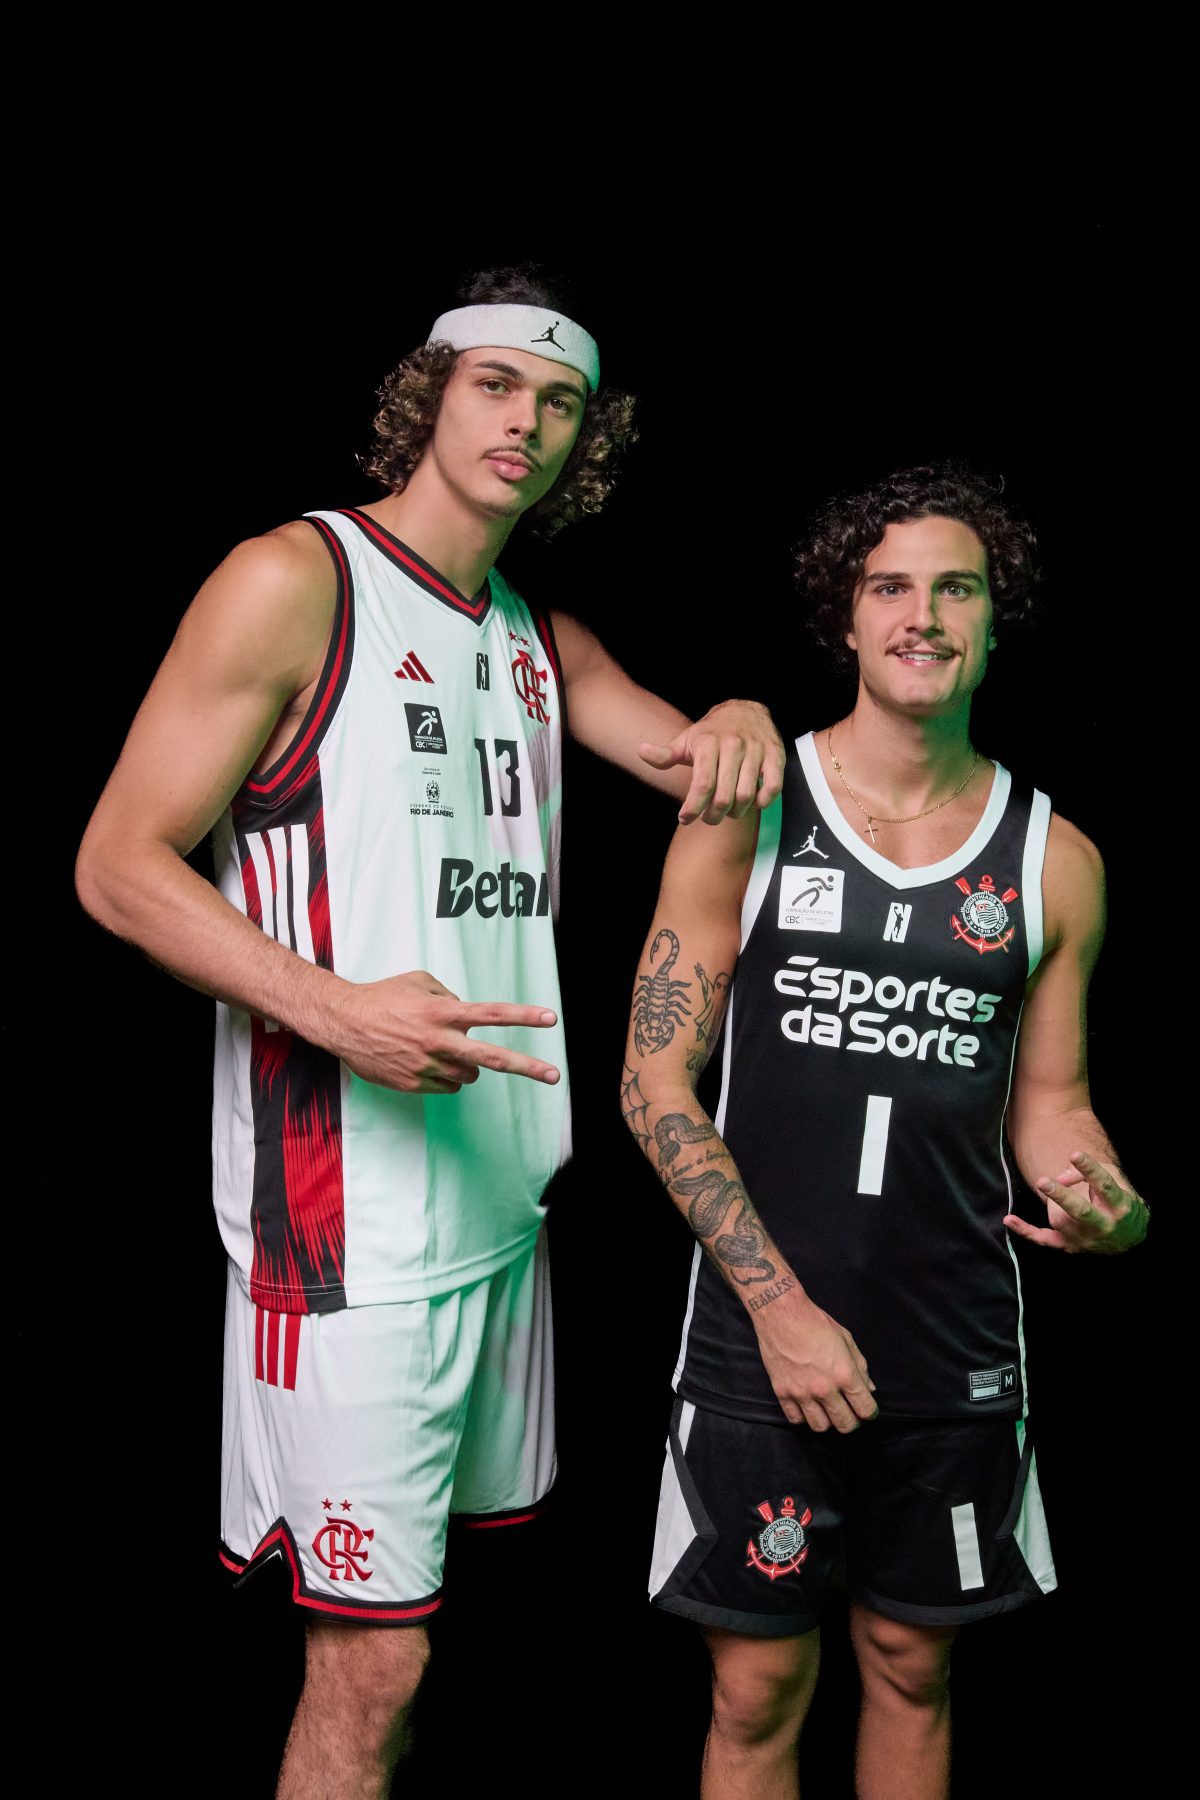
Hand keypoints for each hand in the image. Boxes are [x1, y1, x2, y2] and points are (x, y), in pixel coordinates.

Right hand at [336, 971, 559, 1094]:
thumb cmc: (383, 997)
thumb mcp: (419, 982)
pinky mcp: (415, 1084)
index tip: (551, 1019)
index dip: (524, 1016)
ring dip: (468, 1065)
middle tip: (554, 1075)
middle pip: (493, 1058)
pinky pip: (447, 1086)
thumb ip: (450, 995)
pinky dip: (445, 1076)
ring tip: (443, 1050)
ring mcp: (428, 1065)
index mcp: (443, 1011)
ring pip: (470, 1074)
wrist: (344, 1023)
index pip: (492, 1014)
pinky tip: (424, 1061)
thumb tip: (468, 1011)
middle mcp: (440, 1040)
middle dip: (528, 1067)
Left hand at [639, 699, 785, 824]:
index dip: (693, 807)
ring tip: (728, 812)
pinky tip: (752, 802)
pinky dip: (762, 802)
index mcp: (708, 743)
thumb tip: (641, 751)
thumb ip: (665, 753)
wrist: (747, 709)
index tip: (685, 818)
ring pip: (746, 795)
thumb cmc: (713, 732)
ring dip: (736, 812)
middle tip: (708, 818)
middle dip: (713, 815)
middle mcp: (733, 745)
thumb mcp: (687, 740)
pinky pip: (773, 787)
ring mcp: (756, 750)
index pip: (702, 784)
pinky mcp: (775, 755)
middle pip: (724, 795)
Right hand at [752, 1289, 878, 1431]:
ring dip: (828, 1422)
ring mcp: (801, 1392)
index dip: (870, 1413)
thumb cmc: (815, 1322)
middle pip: (845, 1424)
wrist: (781, 1313)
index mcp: (844, 1374)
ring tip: (828, 1411)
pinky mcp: (782, 1392)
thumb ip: (860, 1366)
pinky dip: (804, 1417)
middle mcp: (824, 1388)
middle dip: (852, 1422)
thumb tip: (869, 1388)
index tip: (867, 1411)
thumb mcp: (846, 1339)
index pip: (865, 1409)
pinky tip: (807, 1407)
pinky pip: (795, 1419)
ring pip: (820, 1426)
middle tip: (850, 1414)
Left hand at [1004, 1151, 1148, 1253]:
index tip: (1075, 1154)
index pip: (1104, 1186)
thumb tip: (1060, 1176)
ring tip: (1046, 1183)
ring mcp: (1086, 1239)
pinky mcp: (1071, 1246)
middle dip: (1061, 1197)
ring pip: (1062, 1222)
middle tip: (1043, 1181)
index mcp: (1120, 1206)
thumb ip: (1089, 1172)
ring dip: (1053, 1204)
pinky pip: (1045, 1240)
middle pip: (1081, 1212)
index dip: (1090, 1170)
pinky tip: (1009, 1220)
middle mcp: (1105, 1226)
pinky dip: (1026, 1231)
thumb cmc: (1119, 1200)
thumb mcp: (1116, 1180)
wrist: (1130, 1236)